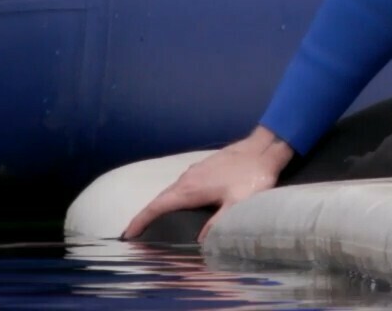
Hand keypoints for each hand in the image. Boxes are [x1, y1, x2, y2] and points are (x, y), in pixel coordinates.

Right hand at [122, 126, 294, 242]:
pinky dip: (173, 198)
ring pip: (170, 192)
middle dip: (145, 217)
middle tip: (136, 234)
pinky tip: (179, 205)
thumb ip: (218, 222)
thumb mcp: (238, 202)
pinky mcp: (203, 168)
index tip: (127, 234)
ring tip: (152, 223)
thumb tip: (200, 242)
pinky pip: (181, 186)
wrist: (263, 149)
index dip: (140, 221)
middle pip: (159, 200)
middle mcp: (186, 179)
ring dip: (159, 207)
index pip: (156, 207)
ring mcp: (194, 171)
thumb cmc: (252, 176)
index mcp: (189, 189)